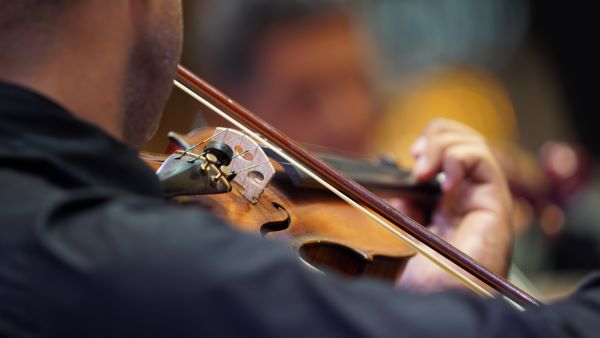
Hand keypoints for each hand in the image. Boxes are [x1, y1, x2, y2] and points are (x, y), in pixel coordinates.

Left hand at [395, 119, 513, 291]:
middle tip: (416, 156)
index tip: (408, 155)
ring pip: (473, 144)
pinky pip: (483, 159)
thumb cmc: (419, 278)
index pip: (444, 153)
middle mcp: (465, 197)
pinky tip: (446, 180)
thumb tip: (399, 182)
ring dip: (444, 144)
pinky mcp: (494, 201)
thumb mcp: (399, 230)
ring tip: (426, 169)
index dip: (427, 144)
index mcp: (443, 203)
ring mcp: (480, 197)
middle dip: (435, 138)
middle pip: (459, 141)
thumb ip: (402, 205)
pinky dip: (459, 158)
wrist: (439, 301)